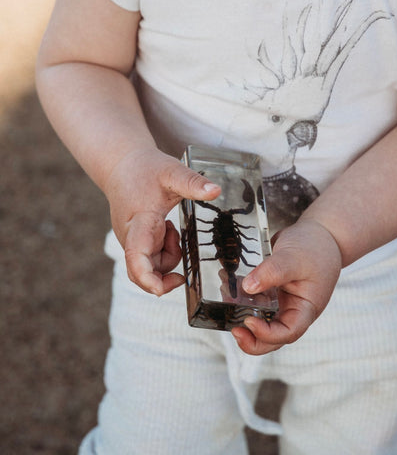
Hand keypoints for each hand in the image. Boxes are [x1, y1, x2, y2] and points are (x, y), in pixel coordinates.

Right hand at [104, 147, 220, 295]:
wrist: (121, 164)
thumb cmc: (145, 168)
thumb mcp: (172, 172)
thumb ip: (193, 183)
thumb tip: (216, 191)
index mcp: (140, 222)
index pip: (137, 257)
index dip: (147, 279)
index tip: (161, 290)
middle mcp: (131, 237)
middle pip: (146, 270)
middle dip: (167, 273)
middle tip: (182, 257)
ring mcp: (132, 241)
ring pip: (152, 265)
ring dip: (169, 256)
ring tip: (174, 229)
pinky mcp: (136, 241)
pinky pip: (152, 258)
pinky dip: (165, 250)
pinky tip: (168, 229)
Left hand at [231, 219, 341, 354]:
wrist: (320, 233)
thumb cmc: (315, 247)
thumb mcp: (294, 258)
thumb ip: (273, 272)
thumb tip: (248, 287)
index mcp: (305, 308)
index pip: (287, 332)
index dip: (267, 334)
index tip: (249, 321)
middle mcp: (292, 309)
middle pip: (272, 336)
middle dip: (251, 337)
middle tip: (233, 329)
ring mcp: (280, 301)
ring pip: (259, 317)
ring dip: (241, 312)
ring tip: (226, 296)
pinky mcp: (270, 290)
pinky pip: (253, 298)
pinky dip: (240, 295)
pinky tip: (228, 283)